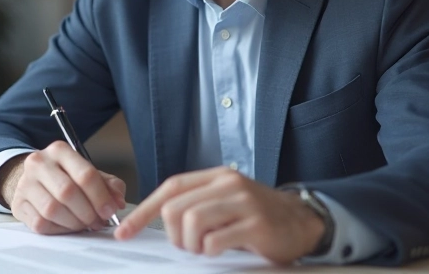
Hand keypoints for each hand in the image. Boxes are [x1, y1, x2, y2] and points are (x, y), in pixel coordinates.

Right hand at [0, 141, 125, 234]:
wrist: (35, 181)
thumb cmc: (66, 177)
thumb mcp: (89, 174)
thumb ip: (109, 185)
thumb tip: (117, 202)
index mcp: (59, 150)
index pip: (85, 174)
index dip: (101, 197)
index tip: (110, 211)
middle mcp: (39, 162)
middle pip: (67, 192)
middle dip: (88, 212)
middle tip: (97, 222)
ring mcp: (25, 184)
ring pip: (52, 209)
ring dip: (74, 223)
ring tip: (83, 224)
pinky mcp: (18, 204)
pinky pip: (40, 223)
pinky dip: (58, 229)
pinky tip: (66, 226)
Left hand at [114, 166, 323, 263]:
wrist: (303, 221)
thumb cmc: (257, 216)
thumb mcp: (225, 202)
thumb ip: (197, 205)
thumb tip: (158, 221)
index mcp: (216, 177)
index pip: (170, 189)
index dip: (144, 212)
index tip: (125, 231)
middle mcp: (229, 184)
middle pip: (176, 208)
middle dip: (173, 235)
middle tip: (187, 246)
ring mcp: (243, 202)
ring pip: (192, 222)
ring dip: (191, 244)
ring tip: (204, 249)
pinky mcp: (256, 224)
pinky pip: (215, 241)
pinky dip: (210, 251)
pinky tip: (220, 251)